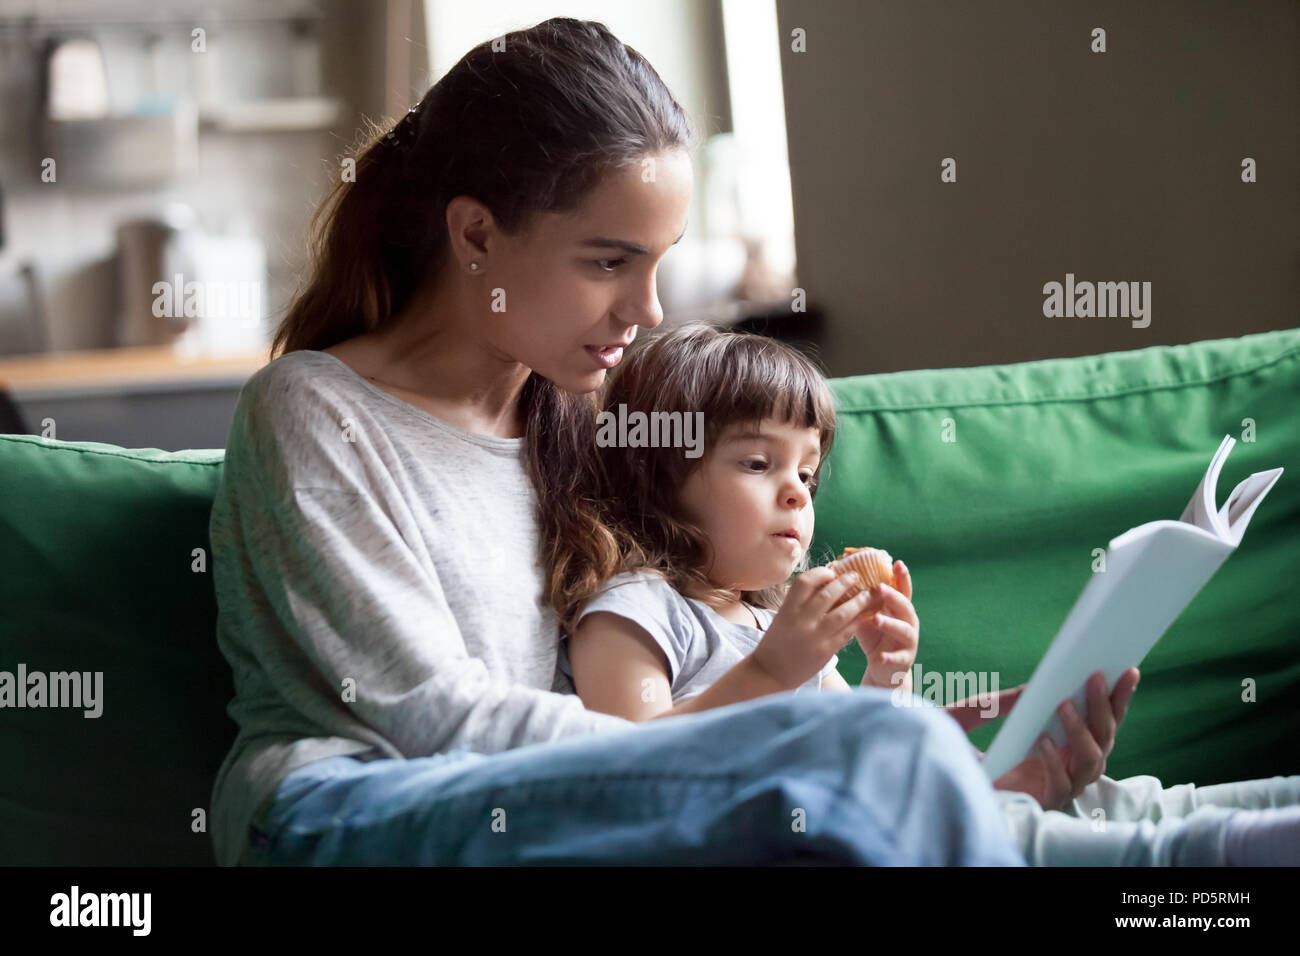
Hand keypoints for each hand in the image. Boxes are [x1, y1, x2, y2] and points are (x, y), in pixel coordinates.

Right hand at [751, 566, 880, 687]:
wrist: (770, 672)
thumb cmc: (778, 641)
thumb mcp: (783, 616)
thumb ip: (801, 602)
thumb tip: (825, 582)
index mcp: (788, 609)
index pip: (804, 582)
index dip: (820, 573)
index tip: (831, 571)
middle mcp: (801, 621)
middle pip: (827, 594)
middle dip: (845, 582)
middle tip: (856, 576)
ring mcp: (814, 637)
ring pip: (843, 614)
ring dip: (858, 602)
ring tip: (867, 595)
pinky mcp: (825, 652)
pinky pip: (846, 633)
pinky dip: (857, 622)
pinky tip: (864, 616)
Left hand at [857, 560, 917, 691]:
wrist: (884, 667)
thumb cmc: (874, 636)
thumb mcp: (867, 616)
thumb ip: (860, 600)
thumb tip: (839, 578)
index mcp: (899, 609)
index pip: (902, 590)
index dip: (902, 577)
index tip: (897, 563)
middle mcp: (908, 622)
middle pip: (905, 606)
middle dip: (893, 597)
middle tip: (879, 588)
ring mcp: (909, 641)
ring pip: (904, 630)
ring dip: (891, 624)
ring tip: (876, 619)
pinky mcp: (903, 660)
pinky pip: (898, 658)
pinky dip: (889, 657)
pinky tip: (880, 656)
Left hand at [944, 668, 1140, 810]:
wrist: (928, 772)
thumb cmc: (949, 746)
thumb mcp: (975, 714)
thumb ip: (1003, 701)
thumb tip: (1037, 688)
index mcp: (1060, 743)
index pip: (1098, 722)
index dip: (1115, 700)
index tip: (1127, 671)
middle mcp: (1065, 766)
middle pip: (1104, 740)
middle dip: (1103, 708)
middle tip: (1096, 677)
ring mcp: (1056, 787)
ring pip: (1091, 762)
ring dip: (1081, 732)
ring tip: (1062, 705)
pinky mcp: (1041, 804)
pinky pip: (1061, 785)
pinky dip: (1055, 762)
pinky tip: (1043, 742)